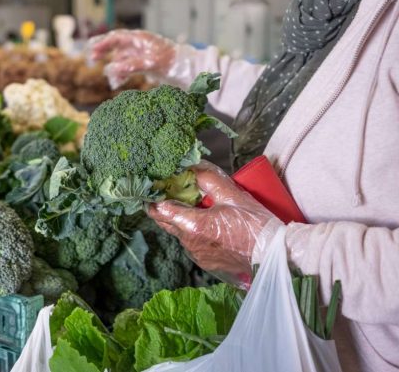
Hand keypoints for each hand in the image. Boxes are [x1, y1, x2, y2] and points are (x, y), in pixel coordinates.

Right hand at [88, 30, 177, 88]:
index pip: (117, 37)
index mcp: (140, 39)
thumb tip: (110, 68)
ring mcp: (140, 54)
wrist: (187, 70)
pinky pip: (127, 67)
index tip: (92, 51)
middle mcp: (138, 44)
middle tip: (92, 58)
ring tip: (113, 82)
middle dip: (103, 51)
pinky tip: (118, 83)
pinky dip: (121, 74)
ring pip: (120, 59)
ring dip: (114, 69)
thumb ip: (130, 66)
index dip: (103, 43)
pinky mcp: (143, 64)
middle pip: (116, 45)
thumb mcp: (150, 64)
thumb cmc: (171, 63)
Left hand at [147, 161, 277, 282]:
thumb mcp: (232, 195)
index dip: (154, 197)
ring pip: (180, 233)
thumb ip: (208, 179)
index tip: (155, 187)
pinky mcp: (206, 263)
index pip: (160, 210)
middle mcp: (190, 243)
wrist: (275, 255)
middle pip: (166, 222)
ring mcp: (197, 255)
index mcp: (193, 225)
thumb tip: (191, 167)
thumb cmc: (255, 224)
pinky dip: (194, 233)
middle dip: (165, 207)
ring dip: (182, 220)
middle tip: (172, 192)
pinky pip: (192, 244)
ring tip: (196, 207)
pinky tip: (209, 224)